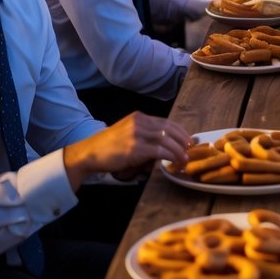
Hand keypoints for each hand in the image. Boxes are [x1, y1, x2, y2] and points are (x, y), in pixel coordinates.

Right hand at [63, 113, 191, 190]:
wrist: (89, 153)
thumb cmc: (108, 147)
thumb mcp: (127, 134)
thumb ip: (144, 136)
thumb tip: (162, 148)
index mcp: (139, 117)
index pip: (165, 122)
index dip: (179, 131)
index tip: (188, 139)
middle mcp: (139, 122)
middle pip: (169, 129)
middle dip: (183, 139)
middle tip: (191, 149)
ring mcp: (137, 134)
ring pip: (167, 140)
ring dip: (179, 150)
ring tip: (185, 159)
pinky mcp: (135, 148)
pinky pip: (159, 151)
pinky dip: (170, 156)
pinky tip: (174, 162)